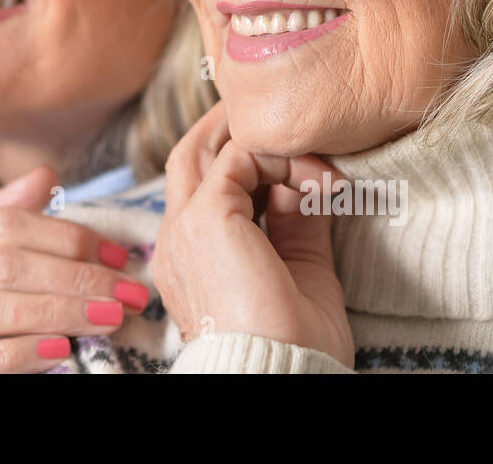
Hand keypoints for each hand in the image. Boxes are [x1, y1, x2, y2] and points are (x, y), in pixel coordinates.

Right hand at [0, 165, 148, 372]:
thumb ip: (1, 221)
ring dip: (62, 312)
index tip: (118, 256)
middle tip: (129, 293)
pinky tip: (60, 352)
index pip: (7, 224)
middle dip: (79, 276)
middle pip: (8, 263)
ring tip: (109, 320)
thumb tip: (45, 173)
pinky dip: (23, 352)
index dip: (69, 236)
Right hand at [153, 102, 353, 367]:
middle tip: (274, 118)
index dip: (246, 166)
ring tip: (303, 142)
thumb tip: (307, 183)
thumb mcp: (299, 271)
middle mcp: (176, 240)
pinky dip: (280, 157)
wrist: (280, 374)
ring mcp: (184, 227)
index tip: (296, 166)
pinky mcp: (205, 217)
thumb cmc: (292, 345)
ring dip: (258, 138)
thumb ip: (296, 224)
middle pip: (190, 157)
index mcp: (190, 259)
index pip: (203, 189)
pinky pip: (240, 158)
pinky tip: (316, 180)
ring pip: (206, 149)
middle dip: (231, 130)